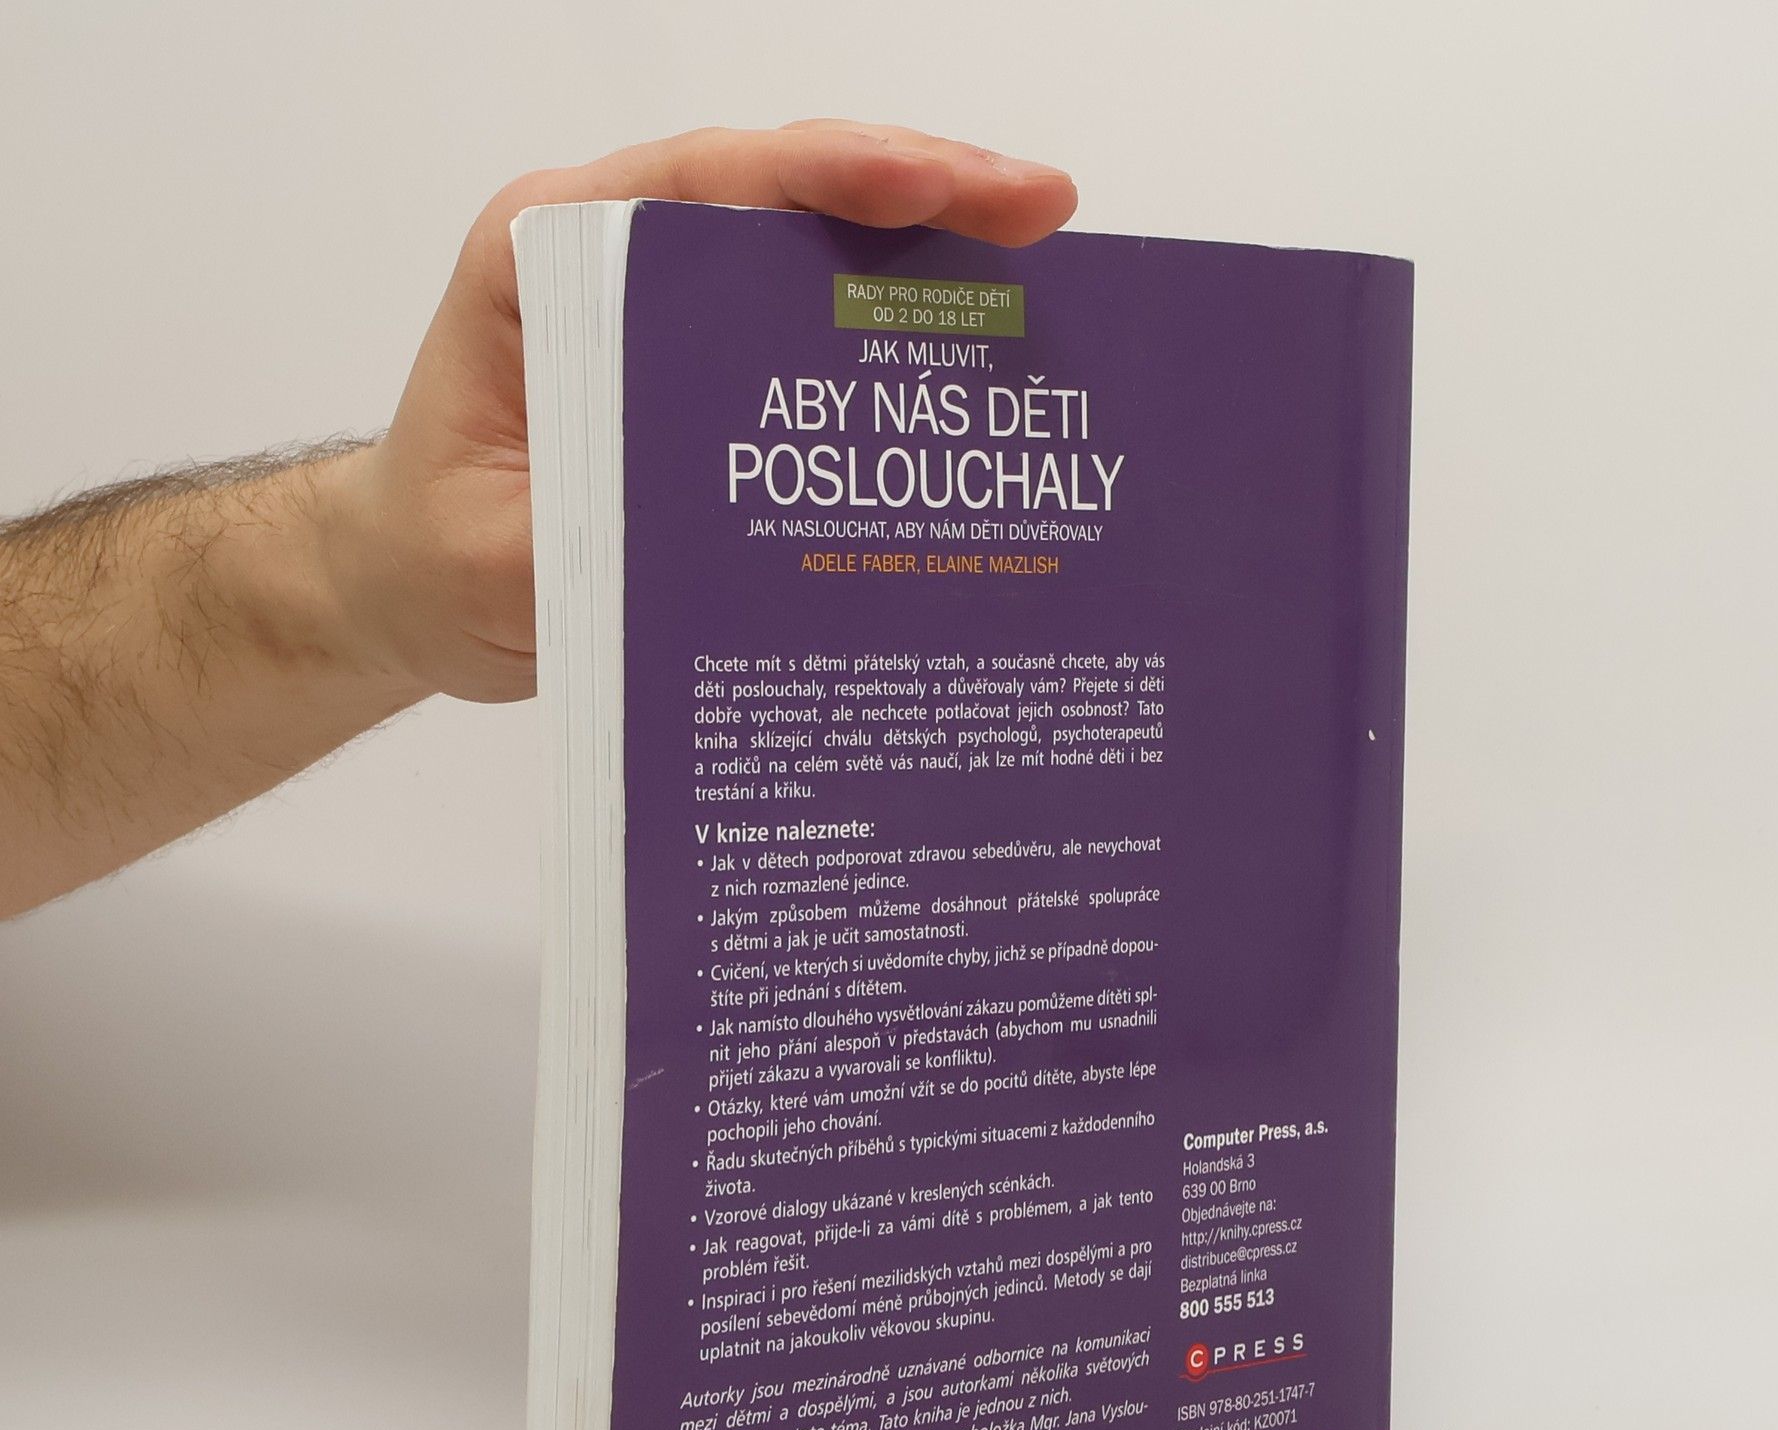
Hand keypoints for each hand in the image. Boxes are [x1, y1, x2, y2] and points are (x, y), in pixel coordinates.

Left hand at [323, 123, 1078, 703]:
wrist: (411, 590)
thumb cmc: (432, 559)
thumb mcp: (493, 564)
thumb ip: (593, 545)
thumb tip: (721, 553)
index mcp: (547, 259)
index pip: (707, 181)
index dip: (835, 173)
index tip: (948, 185)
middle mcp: (617, 262)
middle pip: (785, 196)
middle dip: (924, 196)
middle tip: (1047, 214)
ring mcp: (670, 315)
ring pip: (814, 258)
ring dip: (929, 264)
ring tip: (1048, 280)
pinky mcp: (706, 377)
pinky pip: (812, 338)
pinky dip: (895, 345)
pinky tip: (975, 371)